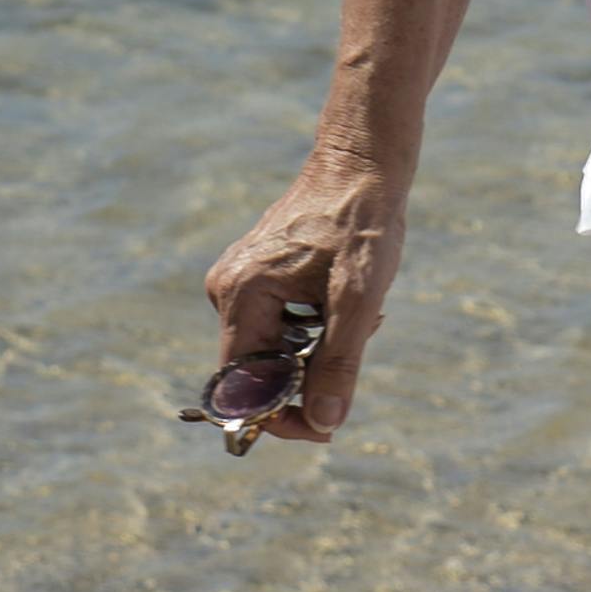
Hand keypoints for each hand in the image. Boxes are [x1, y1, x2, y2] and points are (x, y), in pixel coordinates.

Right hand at [197, 152, 409, 439]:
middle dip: (310, 376)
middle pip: (258, 370)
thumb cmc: (363, 222)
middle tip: (360, 346)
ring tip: (361, 314)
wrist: (362, 162)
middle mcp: (227, 290)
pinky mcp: (256, 274)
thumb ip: (339, 362)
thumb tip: (324, 422)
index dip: (280, 417)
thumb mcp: (359, 299)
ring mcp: (239, 281)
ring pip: (274, 348)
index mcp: (241, 295)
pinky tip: (344, 299)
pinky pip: (279, 324)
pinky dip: (315, 327)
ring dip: (318, 350)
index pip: (243, 386)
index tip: (326, 429)